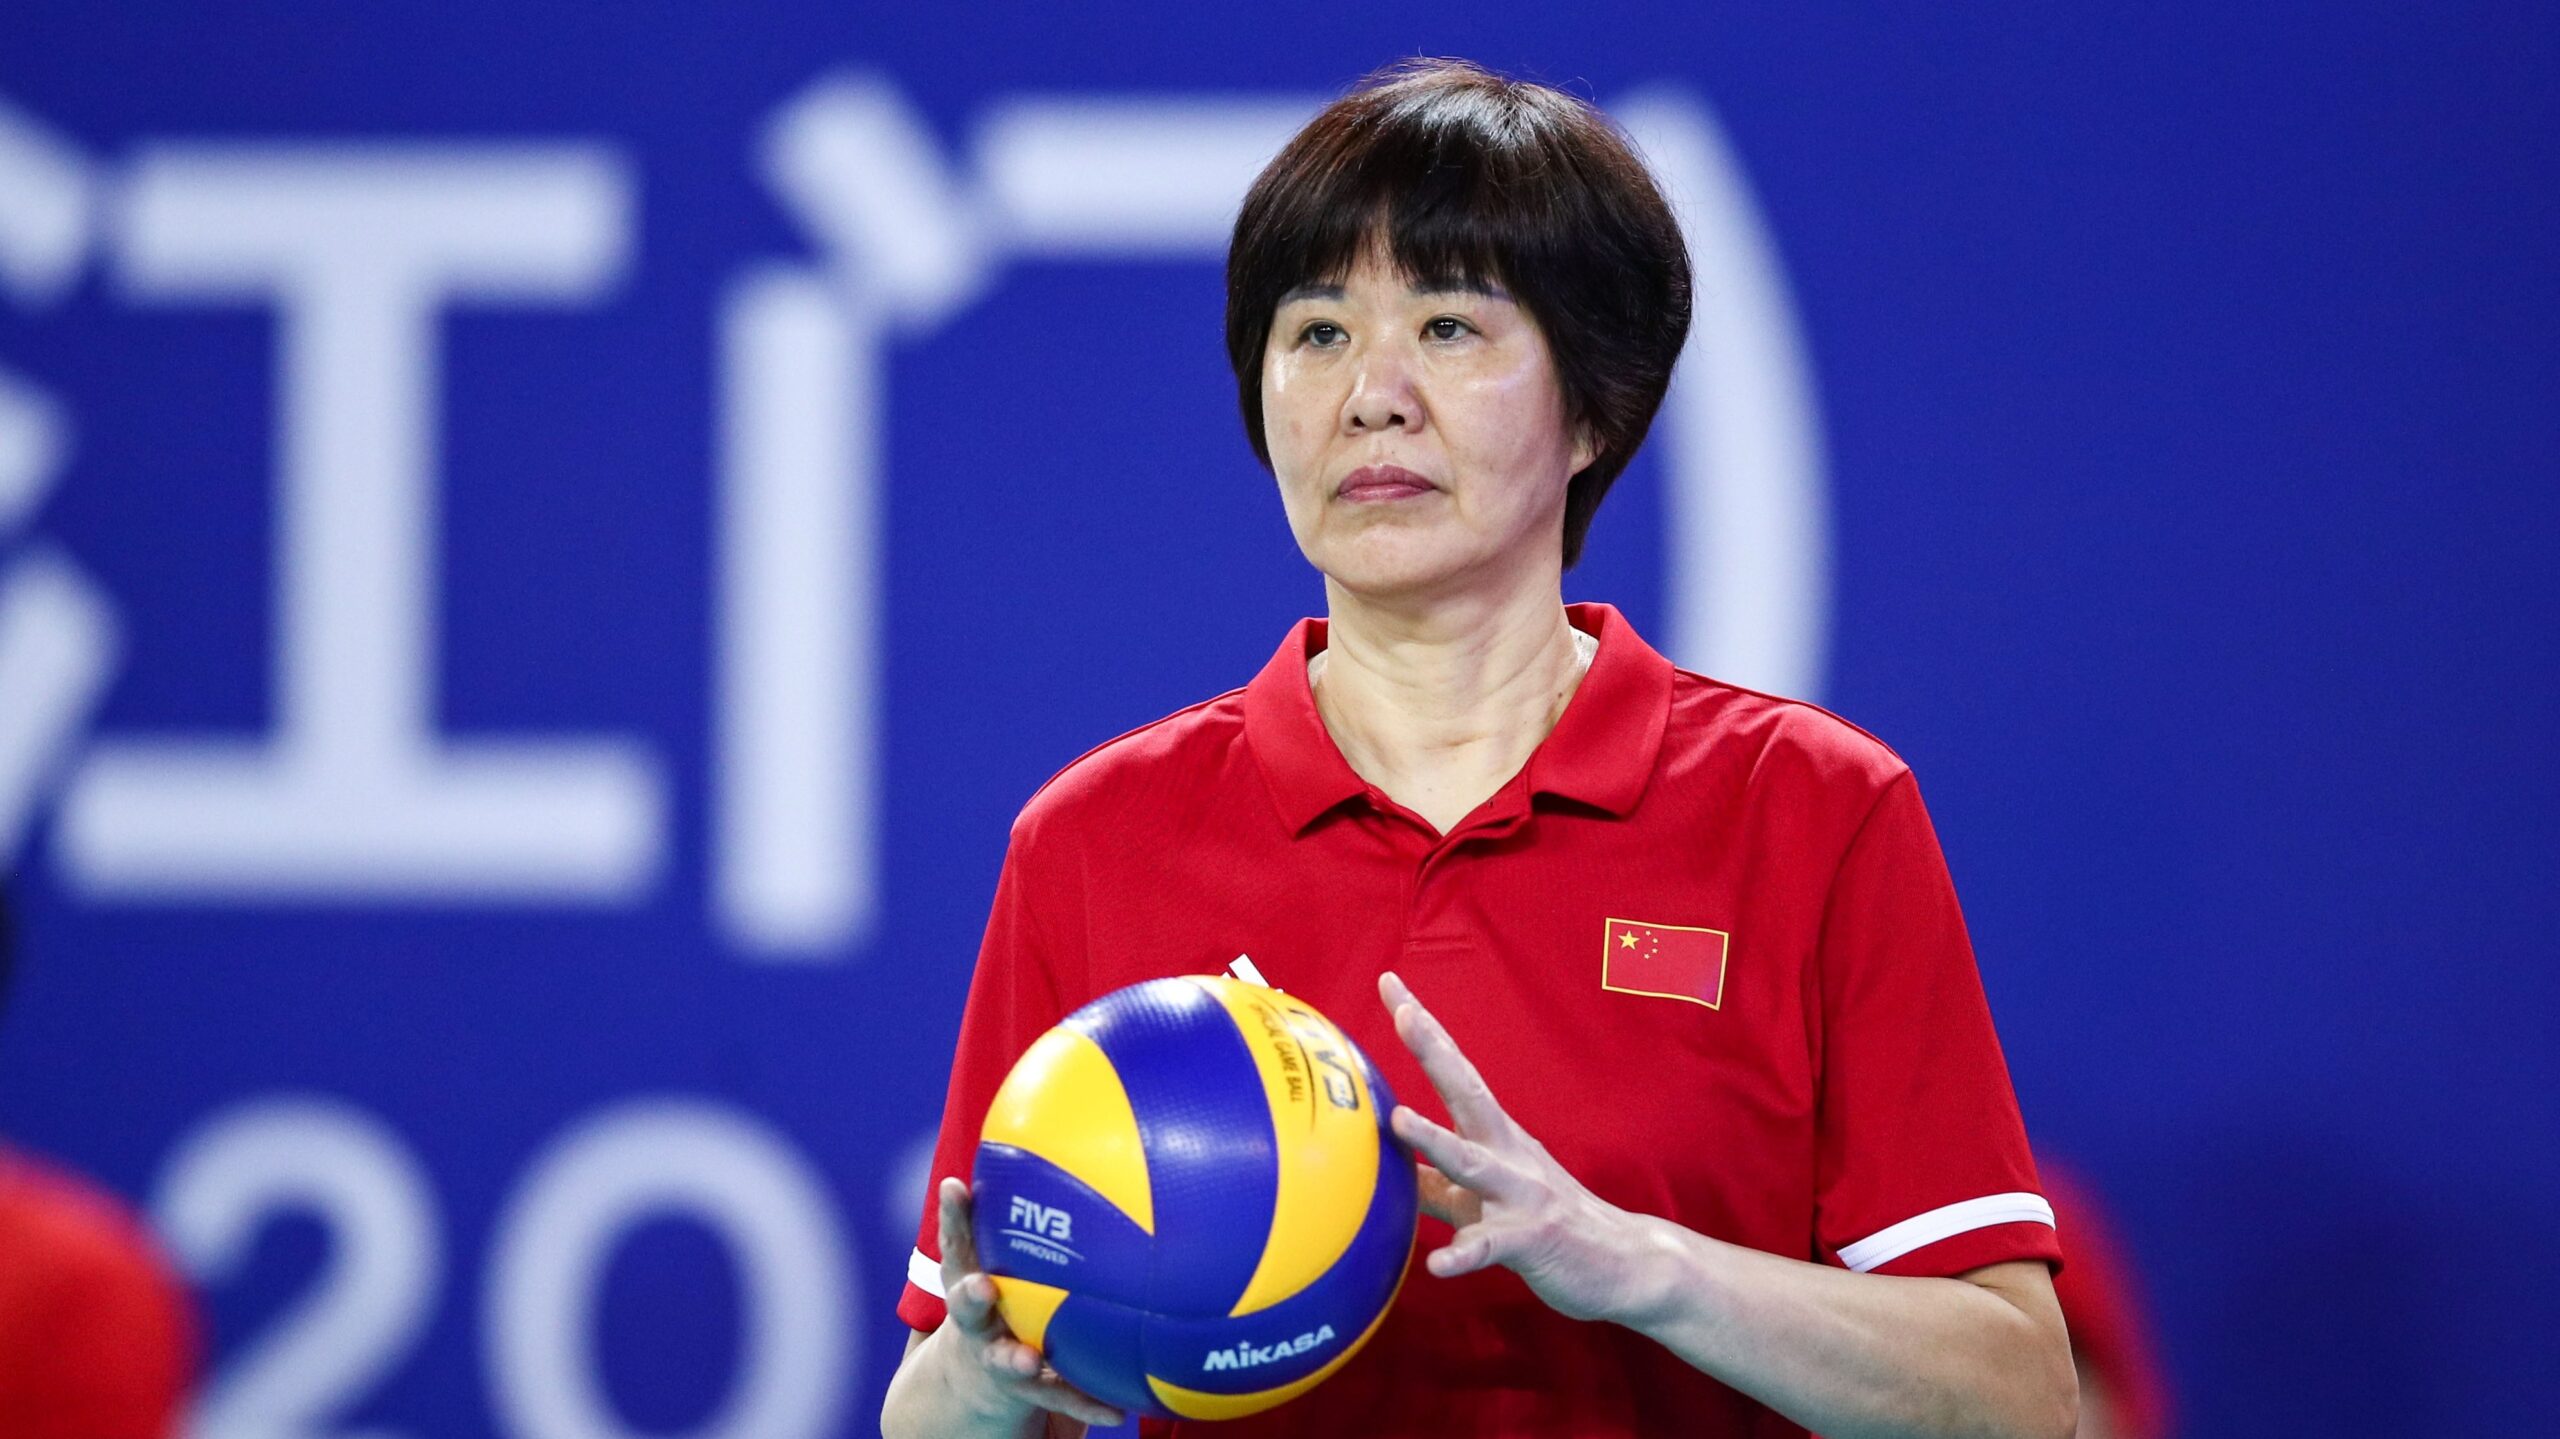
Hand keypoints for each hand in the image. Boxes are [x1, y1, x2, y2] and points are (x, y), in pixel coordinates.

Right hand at [931, 1177, 1125, 1428]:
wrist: (971, 1384)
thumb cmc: (999, 1303)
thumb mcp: (996, 1262)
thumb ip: (1021, 1218)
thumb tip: (1070, 1139)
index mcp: (968, 1284)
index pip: (957, 1244)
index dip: (954, 1216)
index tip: (953, 1187)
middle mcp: (977, 1324)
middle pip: (966, 1308)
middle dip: (970, 1296)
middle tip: (980, 1287)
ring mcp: (998, 1360)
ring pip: (1003, 1361)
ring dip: (1013, 1360)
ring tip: (1026, 1361)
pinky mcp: (1029, 1394)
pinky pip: (1060, 1398)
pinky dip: (1086, 1404)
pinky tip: (1117, 1410)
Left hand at [1378, 971, 1664, 1324]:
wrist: (1625, 1263)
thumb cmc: (1543, 1226)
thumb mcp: (1481, 1200)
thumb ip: (1434, 1184)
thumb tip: (1383, 1167)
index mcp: (1494, 1136)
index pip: (1453, 1071)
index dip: (1424, 1030)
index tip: (1392, 983)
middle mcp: (1507, 1153)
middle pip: (1466, 1091)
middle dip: (1433, 1050)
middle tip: (1404, 1010)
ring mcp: (1521, 1193)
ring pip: (1472, 1163)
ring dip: (1435, 1140)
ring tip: (1398, 1121)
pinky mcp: (1531, 1239)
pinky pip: (1491, 1247)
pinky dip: (1464, 1255)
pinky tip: (1438, 1265)